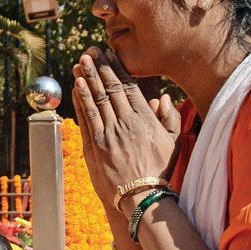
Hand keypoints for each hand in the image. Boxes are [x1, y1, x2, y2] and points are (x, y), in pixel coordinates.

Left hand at [71, 47, 181, 217]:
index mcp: (145, 119)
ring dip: (87, 79)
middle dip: (99, 68)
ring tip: (80, 62)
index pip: (128, 87)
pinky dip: (82, 101)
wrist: (142, 198)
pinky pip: (87, 118)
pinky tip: (77, 86)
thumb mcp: (173, 143)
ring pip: (97, 100)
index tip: (109, 55)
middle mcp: (126, 123)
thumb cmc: (160, 172)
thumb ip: (170, 119)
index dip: (117, 69)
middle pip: (110, 89)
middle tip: (90, 52)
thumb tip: (162, 98)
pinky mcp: (95, 147)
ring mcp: (108, 134)